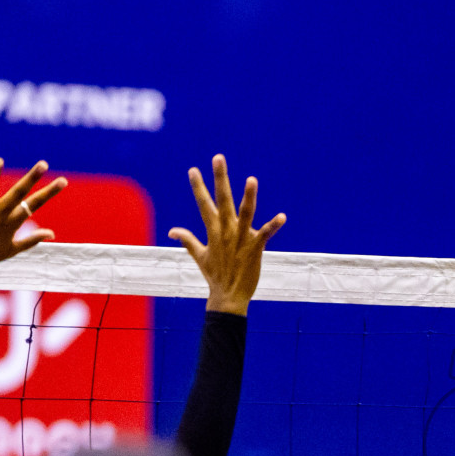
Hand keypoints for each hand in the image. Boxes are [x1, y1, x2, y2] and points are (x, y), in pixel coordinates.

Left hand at [0, 158, 65, 303]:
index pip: (35, 204)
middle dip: (32, 178)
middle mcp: (0, 216)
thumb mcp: (14, 248)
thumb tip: (52, 234)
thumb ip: (32, 239)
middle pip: (19, 193)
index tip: (63, 181)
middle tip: (44, 164)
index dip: (49, 192)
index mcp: (12, 222)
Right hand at [169, 155, 286, 315]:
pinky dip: (273, 226)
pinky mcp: (255, 249)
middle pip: (222, 200)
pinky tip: (282, 216)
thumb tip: (172, 231)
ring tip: (251, 179)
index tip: (193, 170)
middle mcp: (226, 232)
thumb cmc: (214, 276)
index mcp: (213, 231)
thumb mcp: (199, 256)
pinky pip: (265, 234)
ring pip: (245, 214)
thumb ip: (187, 240)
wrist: (228, 297)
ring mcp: (241, 240)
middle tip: (218, 158)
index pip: (204, 204)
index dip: (198, 187)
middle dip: (220, 179)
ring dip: (249, 197)